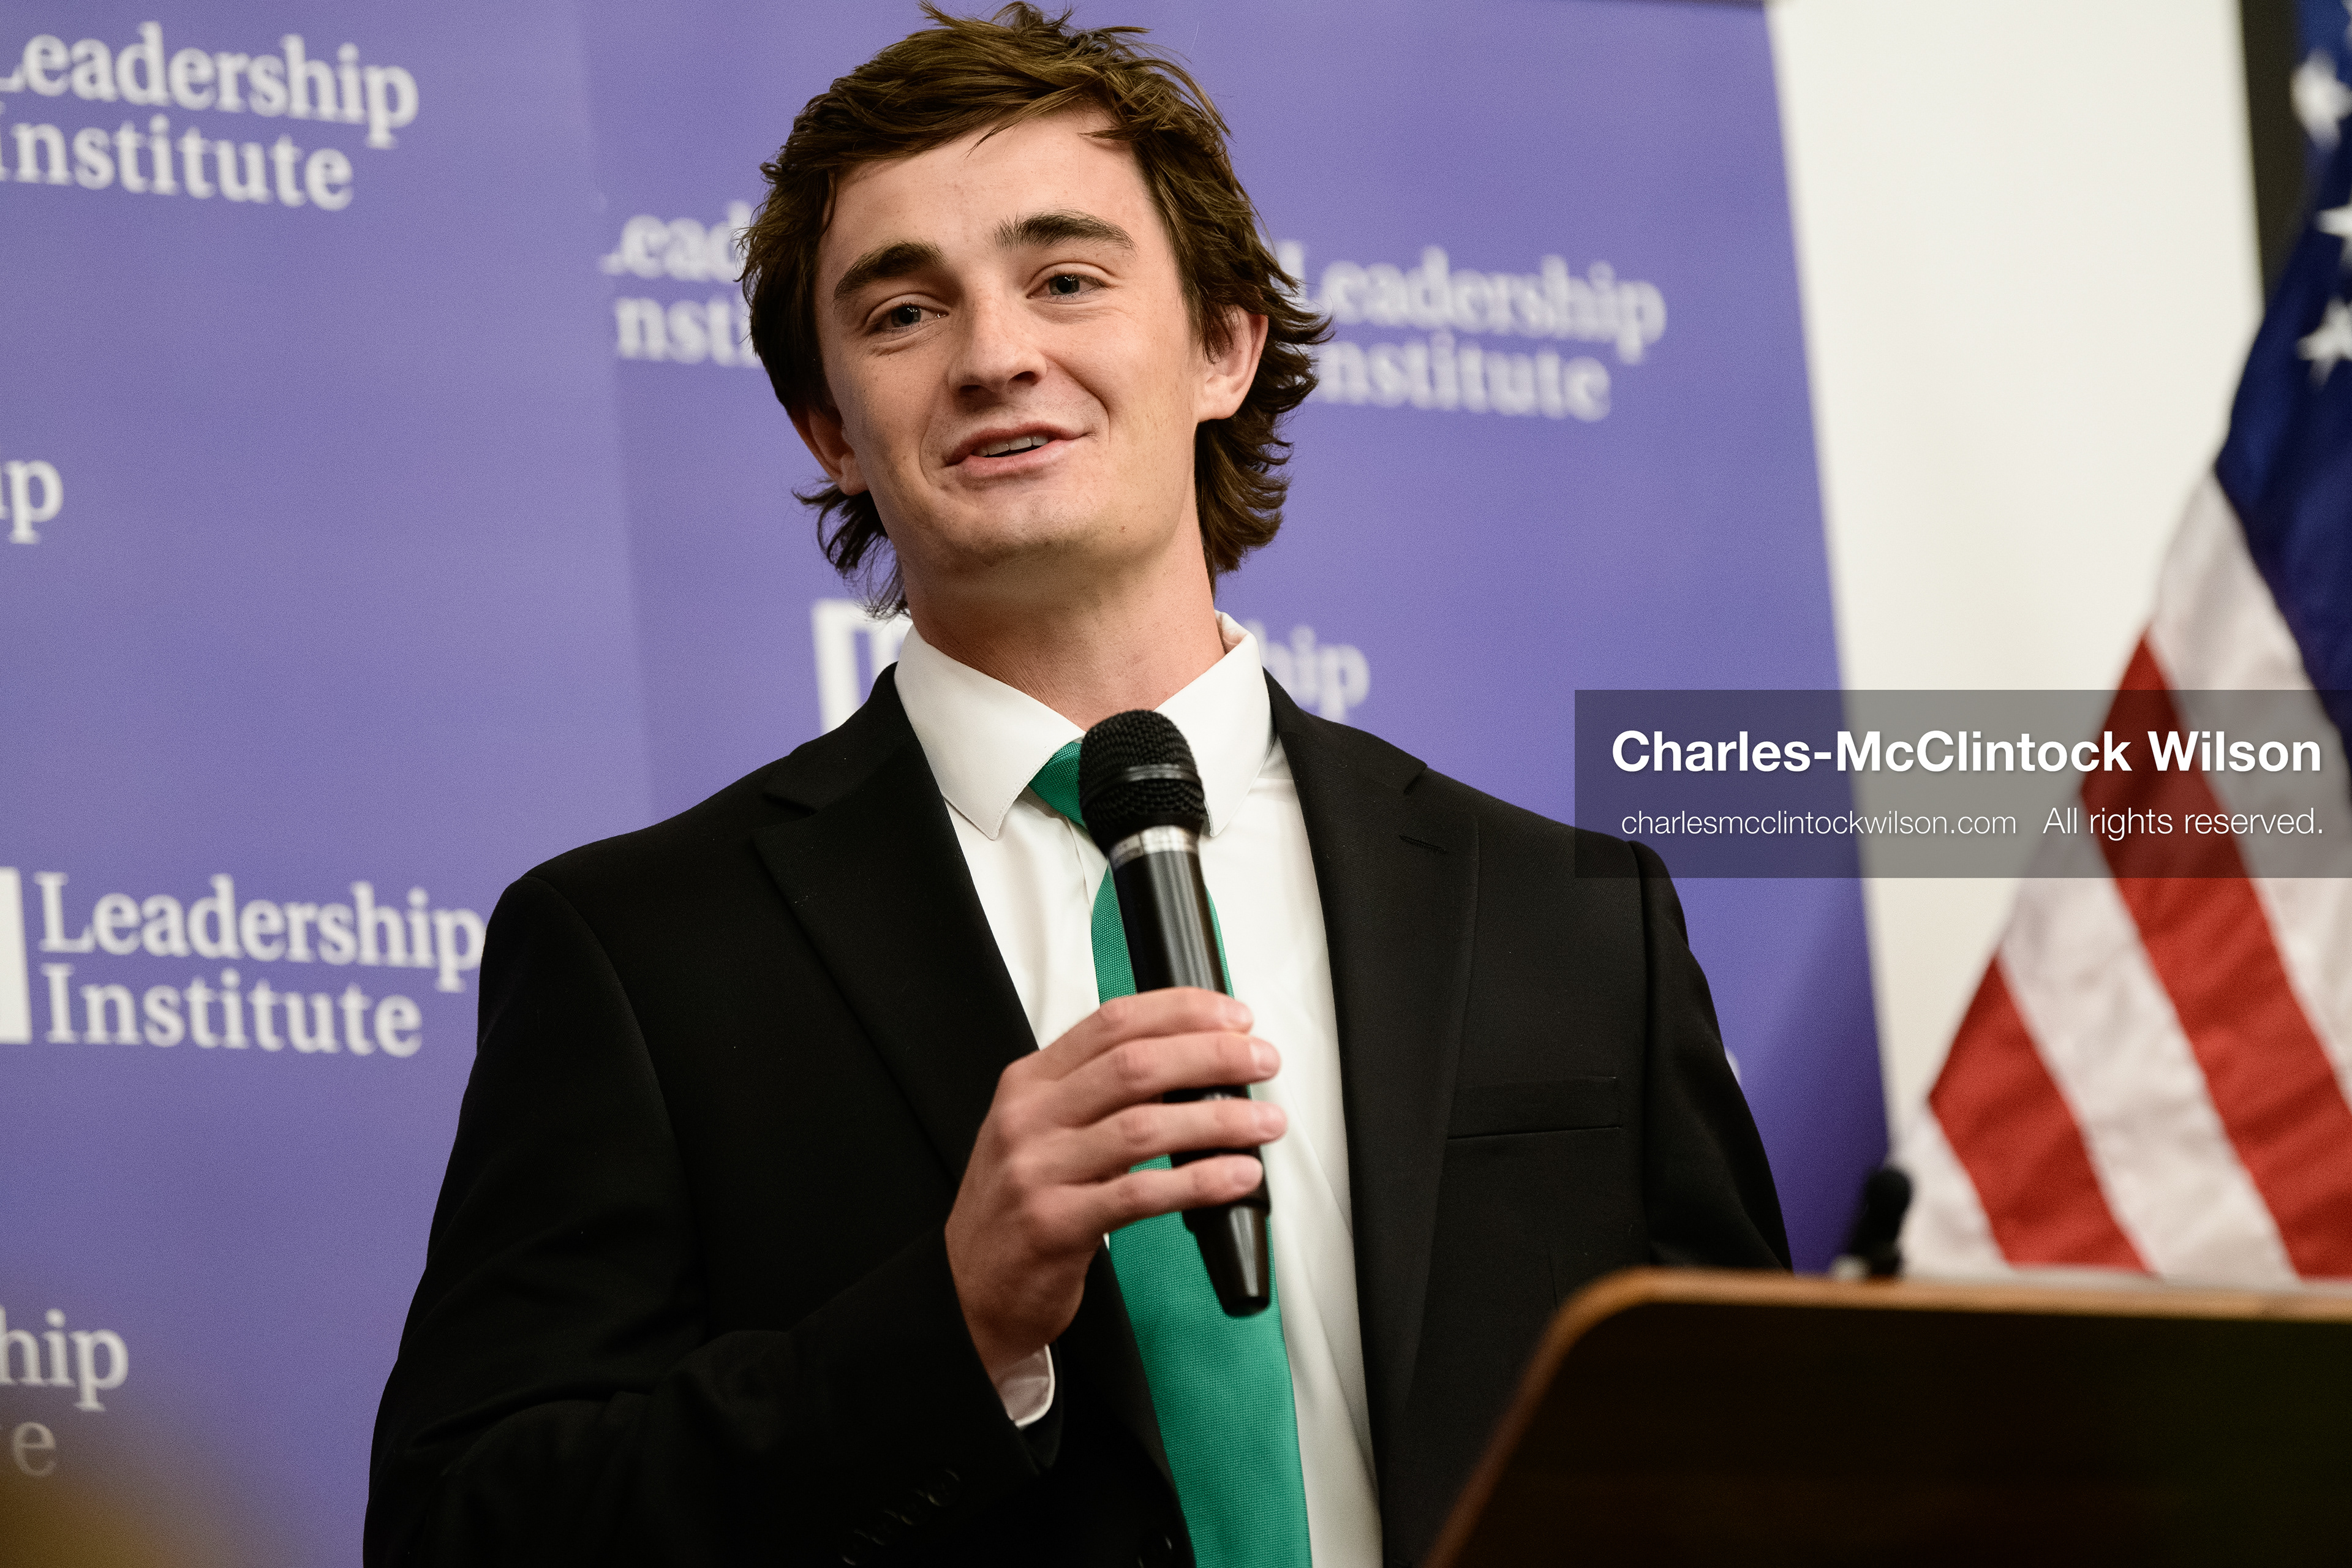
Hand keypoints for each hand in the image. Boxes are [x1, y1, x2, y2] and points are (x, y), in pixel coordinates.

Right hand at [944, 988, 1283, 1381]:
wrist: (966, 1289)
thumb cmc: (1016, 1206)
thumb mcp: (1040, 1131)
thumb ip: (1098, 1094)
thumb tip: (1188, 1066)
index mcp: (1029, 1082)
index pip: (1112, 1021)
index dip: (1182, 1011)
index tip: (1233, 1017)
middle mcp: (1030, 1118)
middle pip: (1135, 1065)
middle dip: (1212, 1057)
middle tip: (1262, 1061)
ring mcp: (1039, 1170)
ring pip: (1145, 1126)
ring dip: (1219, 1121)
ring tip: (1266, 1121)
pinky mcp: (1056, 1224)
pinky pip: (1141, 1194)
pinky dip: (1199, 1182)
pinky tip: (1237, 1176)